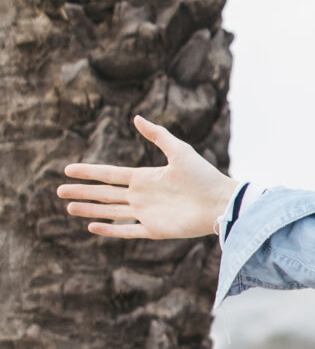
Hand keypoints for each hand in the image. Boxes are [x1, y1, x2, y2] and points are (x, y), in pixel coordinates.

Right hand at [58, 115, 234, 239]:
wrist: (221, 202)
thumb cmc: (205, 176)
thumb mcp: (179, 151)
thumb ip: (158, 135)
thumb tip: (136, 117)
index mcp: (145, 177)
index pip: (109, 175)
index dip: (89, 172)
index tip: (68, 170)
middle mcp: (142, 196)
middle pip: (104, 194)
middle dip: (82, 193)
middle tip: (59, 191)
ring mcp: (146, 213)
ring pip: (111, 212)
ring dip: (90, 210)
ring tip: (69, 208)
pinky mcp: (154, 230)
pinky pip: (127, 231)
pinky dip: (110, 230)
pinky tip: (92, 227)